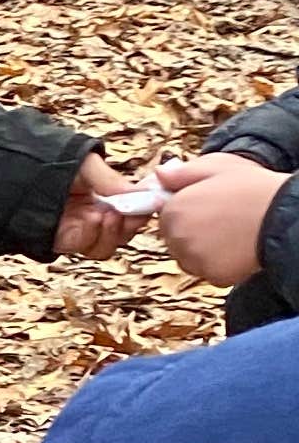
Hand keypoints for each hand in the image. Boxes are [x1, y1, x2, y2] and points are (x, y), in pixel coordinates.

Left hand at [53, 154, 151, 259]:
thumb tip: (140, 193)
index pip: (132, 208)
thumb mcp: (86, 164)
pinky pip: (91, 248)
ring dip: (117, 232)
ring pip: (111, 244)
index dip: (144, 206)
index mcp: (101, 195)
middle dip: (134, 222)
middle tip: (136, 211)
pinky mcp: (66, 241)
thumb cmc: (47, 163)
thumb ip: (112, 181)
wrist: (12, 174)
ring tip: (111, 214)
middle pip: (125, 231)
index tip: (154, 199)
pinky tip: (94, 218)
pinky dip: (97, 236)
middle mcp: (93, 214)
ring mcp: (80, 229)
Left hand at [154, 152, 287, 289]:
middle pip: (174, 239)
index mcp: (174, 209)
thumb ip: (182, 173)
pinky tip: (236, 248)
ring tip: (230, 233)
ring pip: (189, 258)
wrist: (284, 215)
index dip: (186, 211)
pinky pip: (208, 271)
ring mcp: (194, 259)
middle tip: (222, 219)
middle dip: (191, 231)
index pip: (166, 217)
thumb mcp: (216, 167)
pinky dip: (219, 264)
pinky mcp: (212, 276)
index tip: (207, 206)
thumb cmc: (253, 188)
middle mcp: (177, 237)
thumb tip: (158, 175)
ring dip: (202, 250)